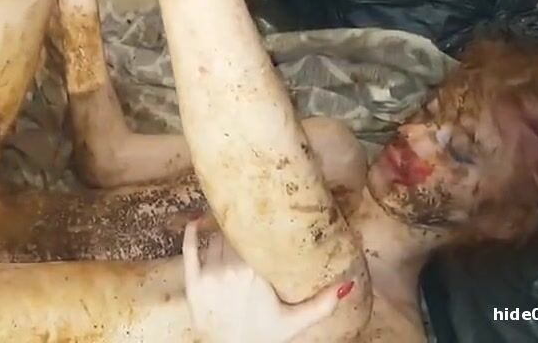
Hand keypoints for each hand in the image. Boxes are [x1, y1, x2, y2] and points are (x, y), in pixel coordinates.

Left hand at [182, 220, 353, 342]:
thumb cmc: (261, 336)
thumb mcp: (294, 321)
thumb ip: (321, 304)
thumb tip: (347, 285)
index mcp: (255, 274)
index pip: (254, 237)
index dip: (256, 222)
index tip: (262, 209)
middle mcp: (230, 270)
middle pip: (233, 235)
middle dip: (240, 225)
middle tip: (245, 209)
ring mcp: (209, 275)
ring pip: (214, 240)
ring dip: (220, 229)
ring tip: (226, 214)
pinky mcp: (192, 282)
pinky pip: (189, 249)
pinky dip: (192, 233)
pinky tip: (197, 221)